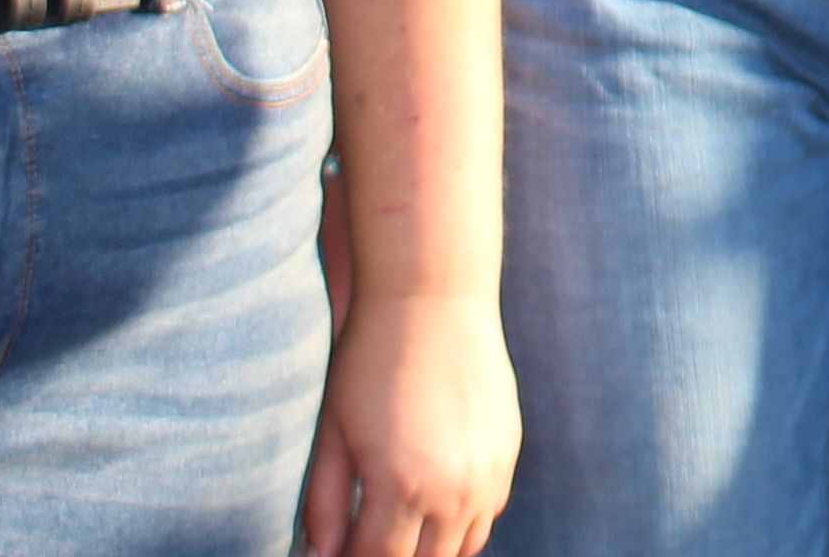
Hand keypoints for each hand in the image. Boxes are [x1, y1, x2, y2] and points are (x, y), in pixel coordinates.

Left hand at [302, 287, 518, 556]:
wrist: (432, 297)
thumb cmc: (370, 360)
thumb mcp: (334, 432)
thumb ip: (324, 504)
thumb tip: (321, 555)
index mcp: (399, 485)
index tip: (342, 550)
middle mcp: (450, 489)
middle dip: (391, 556)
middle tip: (368, 536)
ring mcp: (486, 473)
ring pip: (460, 548)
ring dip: (429, 547)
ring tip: (400, 528)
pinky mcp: (507, 452)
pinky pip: (487, 513)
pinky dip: (461, 521)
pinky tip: (434, 502)